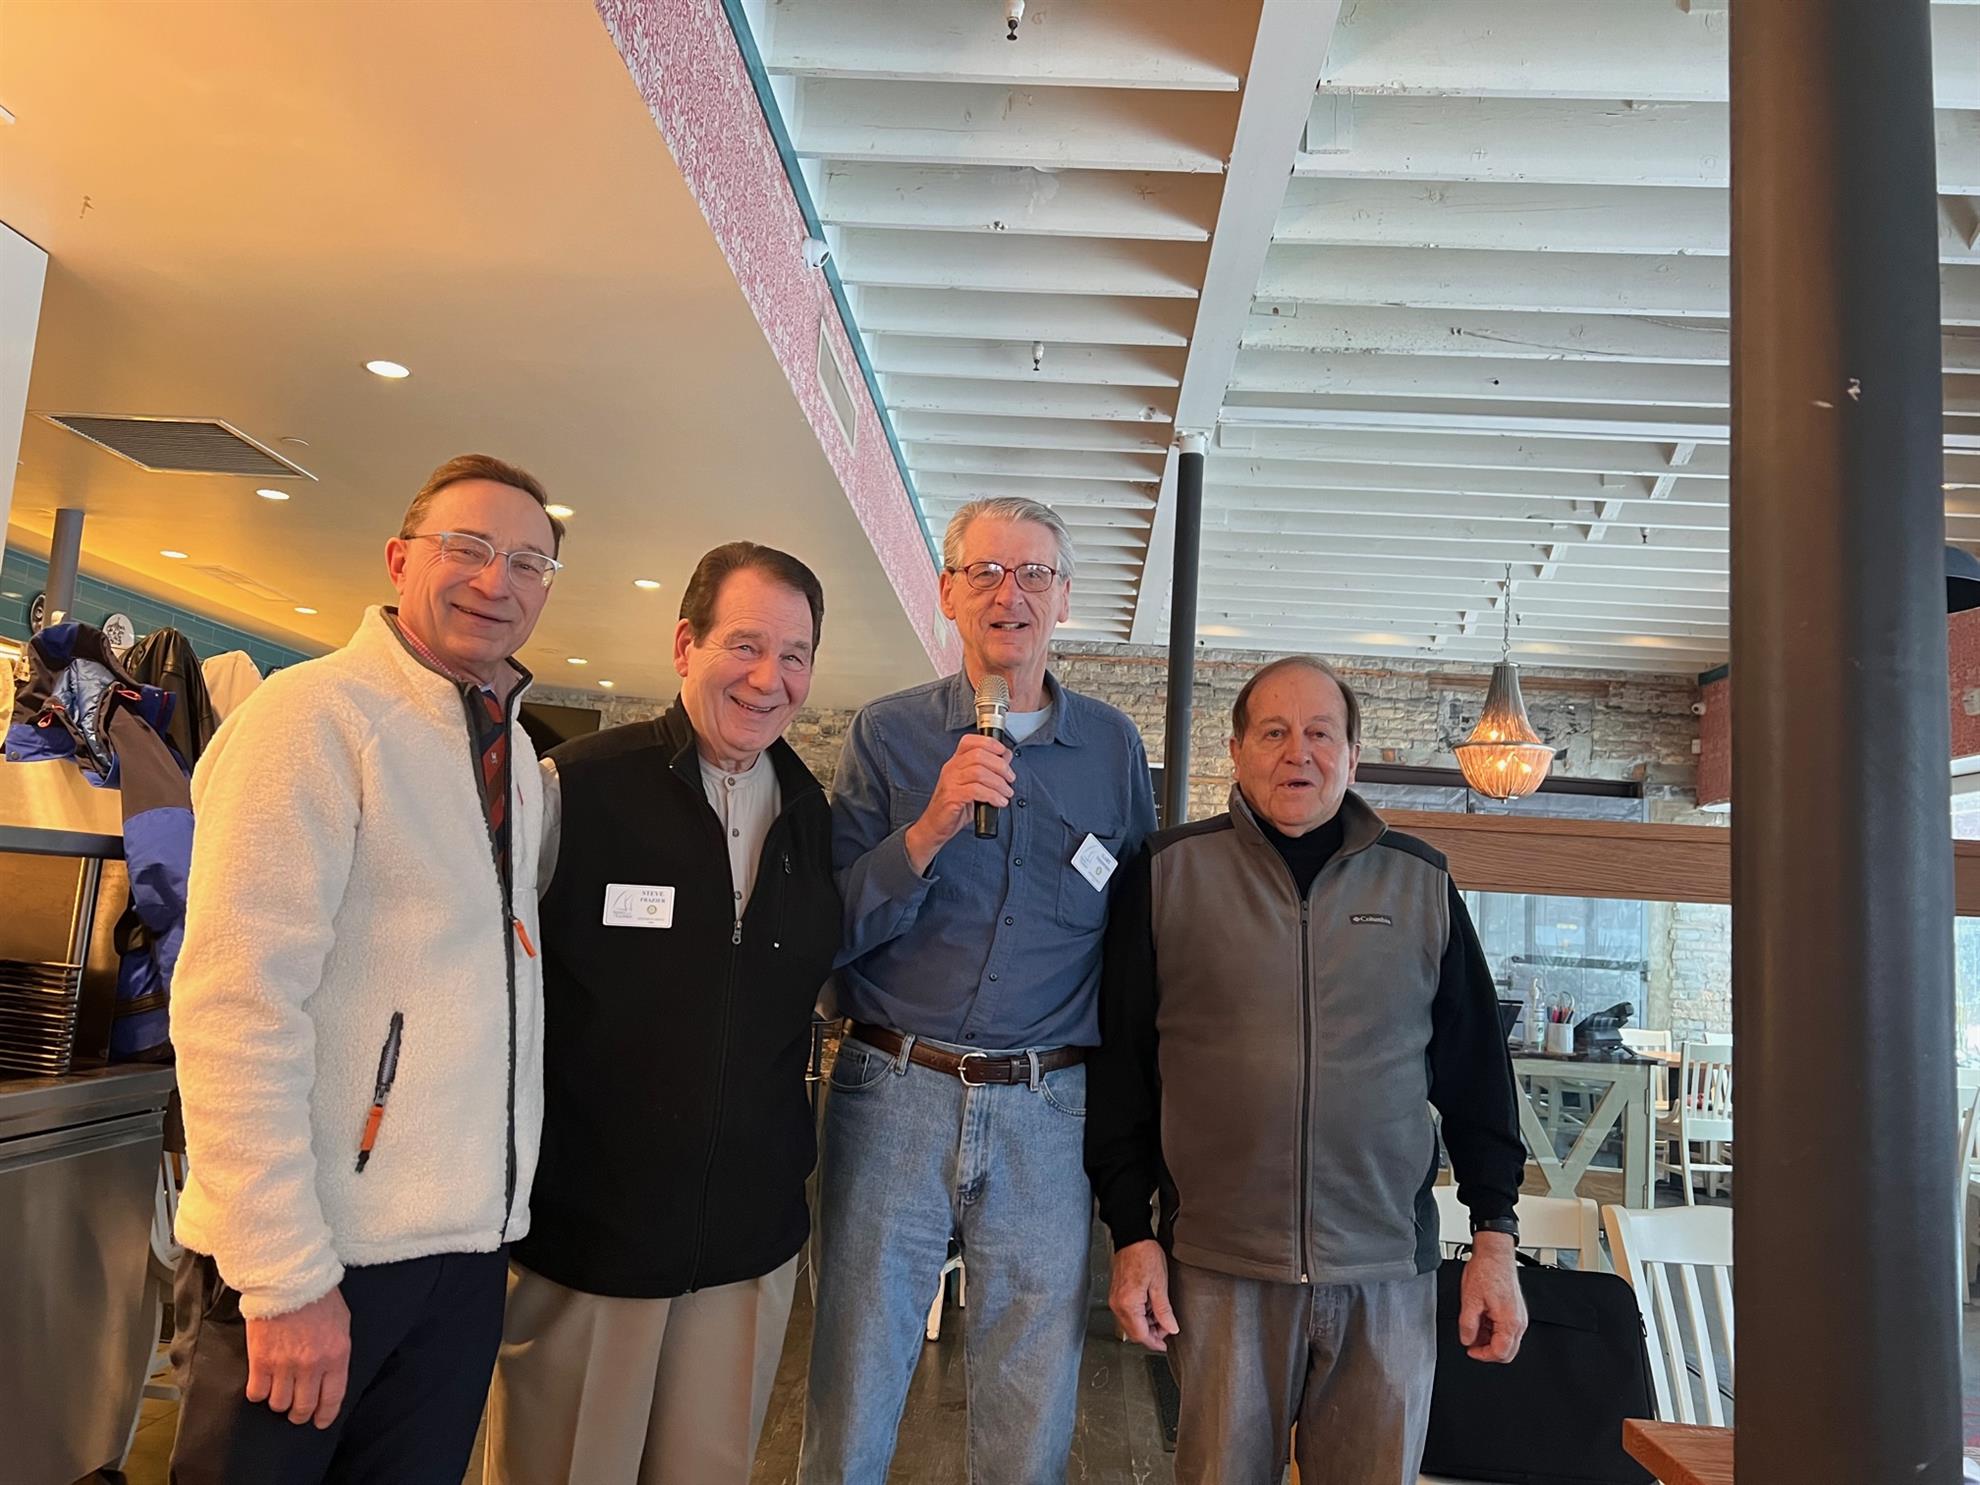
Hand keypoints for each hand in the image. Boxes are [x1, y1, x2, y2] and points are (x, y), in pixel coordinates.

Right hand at [244, 1287, 352, 1427]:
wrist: (289, 1279)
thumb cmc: (318, 1297)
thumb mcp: (342, 1324)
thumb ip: (337, 1353)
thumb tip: (331, 1376)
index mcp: (336, 1355)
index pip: (332, 1398)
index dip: (325, 1415)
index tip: (319, 1422)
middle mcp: (312, 1365)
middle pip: (304, 1406)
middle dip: (300, 1414)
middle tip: (296, 1412)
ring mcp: (285, 1364)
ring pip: (279, 1403)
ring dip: (279, 1403)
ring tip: (279, 1394)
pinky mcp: (260, 1360)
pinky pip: (257, 1393)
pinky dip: (258, 1393)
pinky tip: (262, 1384)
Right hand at [903, 733, 1014, 872]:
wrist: (936, 826)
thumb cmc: (955, 807)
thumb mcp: (974, 786)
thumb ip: (989, 771)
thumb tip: (1006, 757)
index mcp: (956, 762)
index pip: (970, 741)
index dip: (989, 743)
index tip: (1003, 752)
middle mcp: (951, 768)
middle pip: (979, 756)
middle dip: (1000, 766)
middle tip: (1010, 778)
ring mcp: (950, 782)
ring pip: (979, 773)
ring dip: (999, 783)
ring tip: (1007, 793)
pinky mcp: (952, 797)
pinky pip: (975, 791)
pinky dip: (992, 795)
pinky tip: (999, 802)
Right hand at [1109, 1239, 1179, 1353]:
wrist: (1132, 1237)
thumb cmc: (1145, 1254)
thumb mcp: (1160, 1284)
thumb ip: (1164, 1310)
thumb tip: (1171, 1328)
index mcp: (1128, 1304)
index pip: (1140, 1335)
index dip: (1154, 1342)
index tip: (1164, 1345)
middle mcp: (1118, 1304)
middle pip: (1133, 1332)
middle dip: (1151, 1333)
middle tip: (1166, 1326)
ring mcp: (1115, 1299)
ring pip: (1130, 1323)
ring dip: (1146, 1323)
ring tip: (1160, 1312)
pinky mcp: (1116, 1294)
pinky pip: (1127, 1312)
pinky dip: (1140, 1314)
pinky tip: (1150, 1305)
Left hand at [1458, 1232, 1526, 1363]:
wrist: (1495, 1255)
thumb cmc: (1486, 1271)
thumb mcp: (1469, 1300)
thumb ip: (1467, 1325)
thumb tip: (1466, 1340)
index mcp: (1509, 1321)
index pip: (1501, 1353)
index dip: (1483, 1355)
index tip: (1470, 1351)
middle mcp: (1519, 1321)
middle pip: (1508, 1351)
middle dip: (1488, 1351)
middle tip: (1472, 1343)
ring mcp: (1519, 1316)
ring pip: (1507, 1341)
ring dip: (1490, 1340)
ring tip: (1474, 1328)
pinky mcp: (1516, 1311)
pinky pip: (1507, 1329)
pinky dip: (1494, 1330)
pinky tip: (1482, 1320)